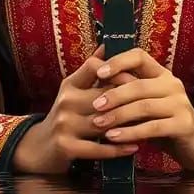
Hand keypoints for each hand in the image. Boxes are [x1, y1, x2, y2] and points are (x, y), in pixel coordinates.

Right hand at [12, 44, 140, 173]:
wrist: (40, 148)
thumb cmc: (67, 116)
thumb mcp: (74, 90)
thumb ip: (91, 70)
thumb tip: (107, 44)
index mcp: (70, 85)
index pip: (95, 67)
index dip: (118, 71)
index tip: (139, 79)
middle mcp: (65, 101)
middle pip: (105, 96)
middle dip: (130, 100)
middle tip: (153, 104)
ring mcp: (64, 125)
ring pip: (104, 122)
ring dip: (128, 126)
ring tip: (149, 126)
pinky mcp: (66, 147)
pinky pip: (98, 148)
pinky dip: (118, 149)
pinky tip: (134, 147)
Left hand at [87, 47, 193, 171]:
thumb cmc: (162, 122)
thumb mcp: (144, 104)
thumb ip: (126, 93)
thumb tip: (93, 78)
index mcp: (161, 74)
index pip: (139, 57)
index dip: (118, 61)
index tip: (99, 73)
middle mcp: (173, 85)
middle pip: (138, 85)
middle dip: (114, 95)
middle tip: (94, 106)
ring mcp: (180, 104)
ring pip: (144, 106)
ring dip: (119, 115)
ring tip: (99, 124)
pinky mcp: (184, 125)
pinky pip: (152, 127)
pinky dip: (131, 132)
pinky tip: (114, 138)